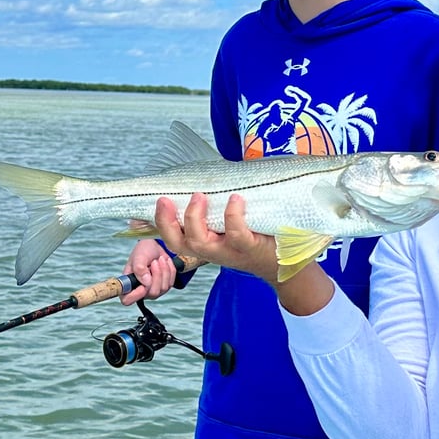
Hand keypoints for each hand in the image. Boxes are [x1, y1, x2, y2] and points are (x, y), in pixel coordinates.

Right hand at [121, 238, 176, 305]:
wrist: (156, 247)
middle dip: (157, 276)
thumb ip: (139, 268)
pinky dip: (170, 270)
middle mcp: (140, 291)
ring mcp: (153, 290)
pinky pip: (171, 282)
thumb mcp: (138, 256)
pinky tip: (165, 262)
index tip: (143, 285)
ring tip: (159, 260)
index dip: (135, 295)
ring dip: (163, 271)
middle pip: (152, 293)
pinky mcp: (164, 286)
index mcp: (128, 285)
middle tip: (154, 262)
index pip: (127, 300)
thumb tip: (146, 283)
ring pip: (163, 288)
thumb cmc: (143, 251)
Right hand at [153, 194, 333, 314]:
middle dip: (167, 222)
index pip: (172, 238)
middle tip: (167, 199)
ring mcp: (230, 252)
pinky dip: (233, 216)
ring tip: (200, 196)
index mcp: (205, 243)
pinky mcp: (250, 249)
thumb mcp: (232, 223)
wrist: (286, 261)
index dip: (157, 223)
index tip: (152, 204)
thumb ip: (218, 206)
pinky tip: (235, 199)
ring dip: (194, 219)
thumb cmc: (256, 234)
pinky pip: (236, 235)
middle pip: (178, 243)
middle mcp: (213, 251)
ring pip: (200, 243)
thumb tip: (205, 177)